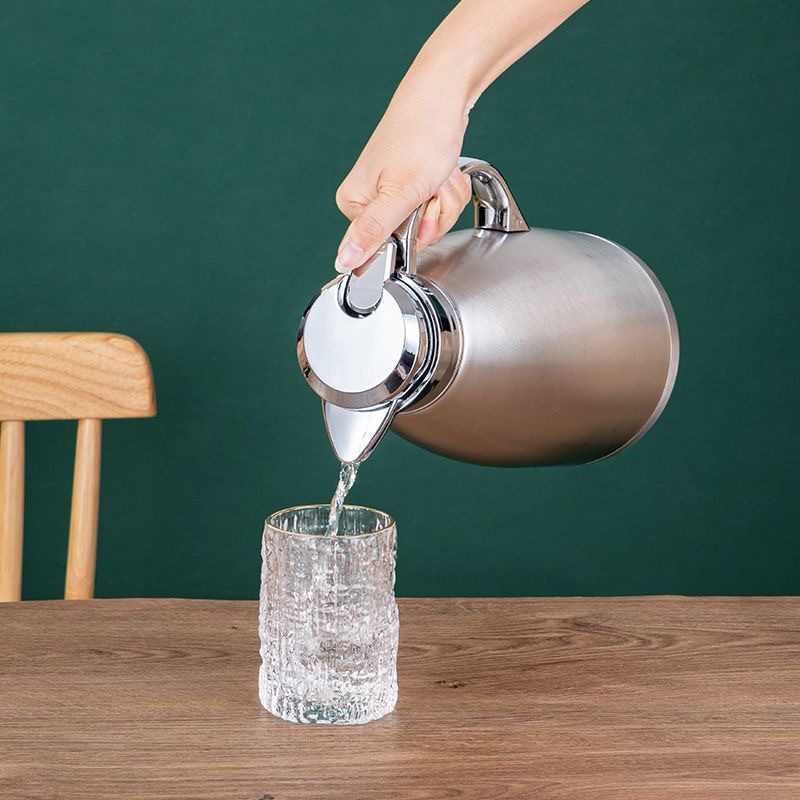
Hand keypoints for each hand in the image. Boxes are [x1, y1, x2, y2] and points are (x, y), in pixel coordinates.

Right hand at [334, 94, 472, 273]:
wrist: (443, 96)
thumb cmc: (422, 136)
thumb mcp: (399, 194)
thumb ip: (372, 231)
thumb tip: (343, 261)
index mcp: (355, 205)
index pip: (391, 248)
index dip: (416, 232)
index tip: (420, 203)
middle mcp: (370, 200)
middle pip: (414, 236)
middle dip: (435, 214)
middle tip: (432, 185)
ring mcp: (393, 191)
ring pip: (431, 222)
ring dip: (445, 200)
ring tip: (438, 173)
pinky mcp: (412, 183)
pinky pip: (438, 206)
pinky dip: (447, 191)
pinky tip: (443, 171)